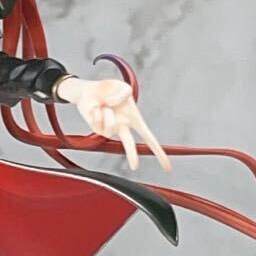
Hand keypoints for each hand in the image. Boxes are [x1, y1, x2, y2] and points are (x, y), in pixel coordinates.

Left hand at [57, 76, 171, 172]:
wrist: (89, 91)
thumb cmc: (109, 90)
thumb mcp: (122, 87)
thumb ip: (124, 93)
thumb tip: (111, 107)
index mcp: (134, 120)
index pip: (149, 137)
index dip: (158, 152)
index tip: (166, 167)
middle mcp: (123, 127)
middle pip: (129, 145)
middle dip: (132, 155)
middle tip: (134, 167)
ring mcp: (109, 130)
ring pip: (111, 125)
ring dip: (107, 110)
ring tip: (104, 104)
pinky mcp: (97, 130)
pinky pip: (99, 121)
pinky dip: (97, 111)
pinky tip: (96, 108)